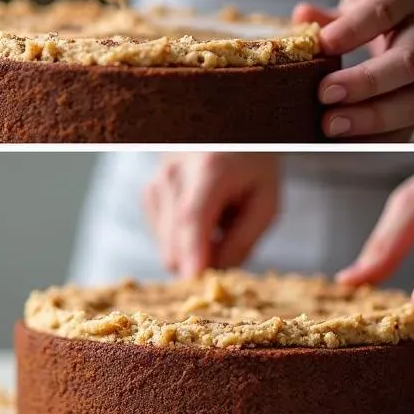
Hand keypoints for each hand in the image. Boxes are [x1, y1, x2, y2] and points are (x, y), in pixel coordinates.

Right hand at [144, 153, 279, 276]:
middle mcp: (173, 174)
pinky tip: (201, 218)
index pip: (193, 215)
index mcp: (208, 169)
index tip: (195, 279)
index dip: (192, 250)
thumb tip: (216, 273)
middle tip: (228, 249)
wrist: (225, 134)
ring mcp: (156, 182)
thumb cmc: (251, 166)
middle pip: (175, 239)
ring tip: (217, 222)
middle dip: (200, 259)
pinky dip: (181, 240)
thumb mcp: (266, 202)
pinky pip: (162, 239)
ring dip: (191, 250)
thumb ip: (243, 240)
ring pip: (167, 246)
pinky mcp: (148, 194)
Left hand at [293, 0, 413, 141]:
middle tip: (323, 96)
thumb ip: (333, 12)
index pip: (383, 10)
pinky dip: (382, 137)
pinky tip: (349, 142)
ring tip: (331, 126)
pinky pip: (413, 123)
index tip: (321, 46)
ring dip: (373, 118)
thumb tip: (299, 18)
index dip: (352, 30)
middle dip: (364, 84)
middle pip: (406, 62)